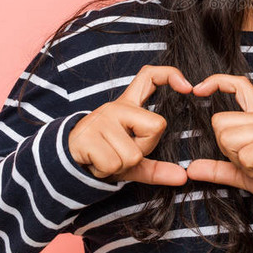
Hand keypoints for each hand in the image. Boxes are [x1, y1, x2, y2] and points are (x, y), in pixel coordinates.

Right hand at [68, 65, 190, 185]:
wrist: (65, 161)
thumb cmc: (103, 155)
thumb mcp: (132, 160)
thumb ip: (158, 168)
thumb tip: (183, 177)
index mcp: (129, 106)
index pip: (150, 76)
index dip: (169, 75)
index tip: (187, 87)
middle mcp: (116, 107)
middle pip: (156, 126)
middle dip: (144, 149)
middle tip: (123, 152)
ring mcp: (101, 119)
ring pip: (133, 153)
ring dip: (122, 165)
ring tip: (107, 158)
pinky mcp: (86, 135)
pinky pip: (113, 163)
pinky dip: (106, 171)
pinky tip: (96, 163)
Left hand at [186, 74, 252, 228]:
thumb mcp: (245, 176)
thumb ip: (220, 169)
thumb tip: (191, 168)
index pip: (239, 85)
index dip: (217, 81)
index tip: (198, 90)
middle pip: (220, 122)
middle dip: (227, 150)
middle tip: (252, 162)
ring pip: (230, 139)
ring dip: (241, 162)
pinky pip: (246, 155)